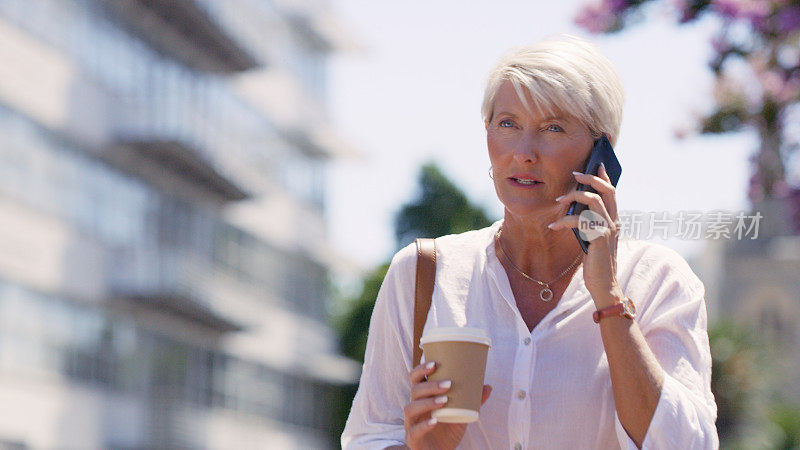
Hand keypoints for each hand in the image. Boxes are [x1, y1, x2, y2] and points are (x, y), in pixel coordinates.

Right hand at [403, 361, 491, 449]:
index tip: (435, 363)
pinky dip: (423, 425)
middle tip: (449, 384)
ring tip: (445, 400)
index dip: (421, 369)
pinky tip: (434, 421)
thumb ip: (472, 401)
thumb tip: (488, 386)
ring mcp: (411, 423)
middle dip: (430, 385)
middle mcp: (414, 408)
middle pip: (414, 390)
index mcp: (422, 398)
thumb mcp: (461, 414)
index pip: (415, 379)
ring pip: (411, 408)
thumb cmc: (447, 430)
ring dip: (427, 402)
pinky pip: (413, 431)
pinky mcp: (412, 439)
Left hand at [549, 163, 624, 307]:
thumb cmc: (596, 262)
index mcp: (613, 220)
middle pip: (606, 190)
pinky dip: (564, 221)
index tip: (596, 163)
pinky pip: (580, 221)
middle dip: (590, 178)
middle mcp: (614, 222)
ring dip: (573, 196)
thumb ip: (589, 223)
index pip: (612, 192)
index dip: (604, 177)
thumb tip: (575, 208)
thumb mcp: (592, 238)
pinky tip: (553, 226)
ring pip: (593, 201)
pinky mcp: (599, 238)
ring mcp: (608, 229)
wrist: (604, 285)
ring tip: (558, 200)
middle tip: (574, 174)